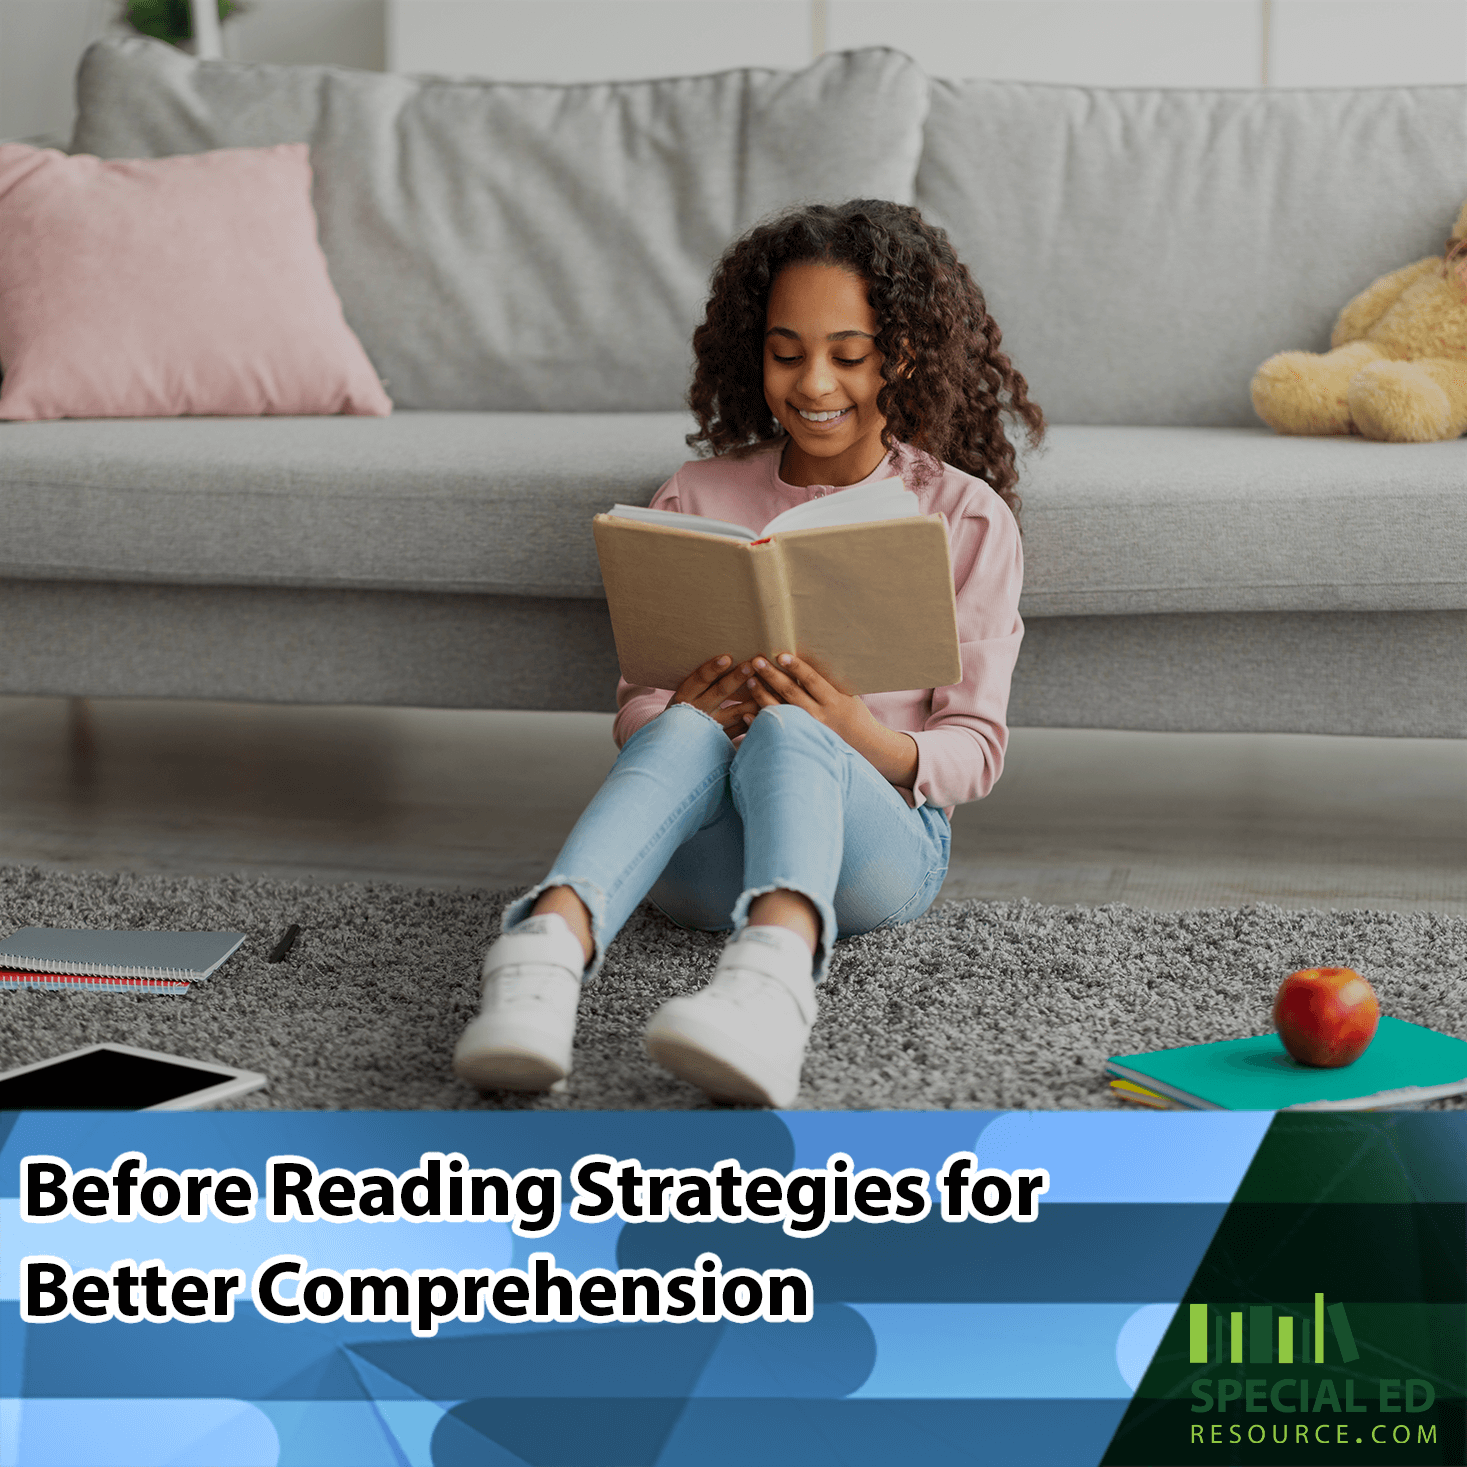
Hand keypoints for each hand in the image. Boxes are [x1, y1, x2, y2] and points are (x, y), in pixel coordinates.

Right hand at [665, 654, 759, 740]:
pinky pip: (741, 728)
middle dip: (736, 678)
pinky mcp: (722, 739)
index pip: (699, 679)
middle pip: (719, 692)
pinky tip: (769, 707)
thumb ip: (702, 679)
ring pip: (735, 712)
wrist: (679, 742)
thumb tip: (726, 655)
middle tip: (751, 665)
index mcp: (685, 697)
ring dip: (752, 699)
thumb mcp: (685, 694)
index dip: (712, 669)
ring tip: (768, 686)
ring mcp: (711, 727)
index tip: (726, 658)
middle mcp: (698, 712)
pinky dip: (755, 718)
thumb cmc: (684, 708)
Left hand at [744, 652, 918, 787]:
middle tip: (756, 661)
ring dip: (762, 695)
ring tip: (749, 680)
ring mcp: (808, 730)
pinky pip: (776, 731)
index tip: (781, 655)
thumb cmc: (855, 716)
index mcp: (834, 701)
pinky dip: (759, 723)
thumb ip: (829, 681)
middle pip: (791, 693)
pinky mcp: (800, 741)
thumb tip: (806, 661)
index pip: (812, 680)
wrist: (865, 748)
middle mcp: (820, 716)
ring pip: (781, 710)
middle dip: (772, 676)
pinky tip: (746, 713)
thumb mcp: (849, 695)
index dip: (796, 667)